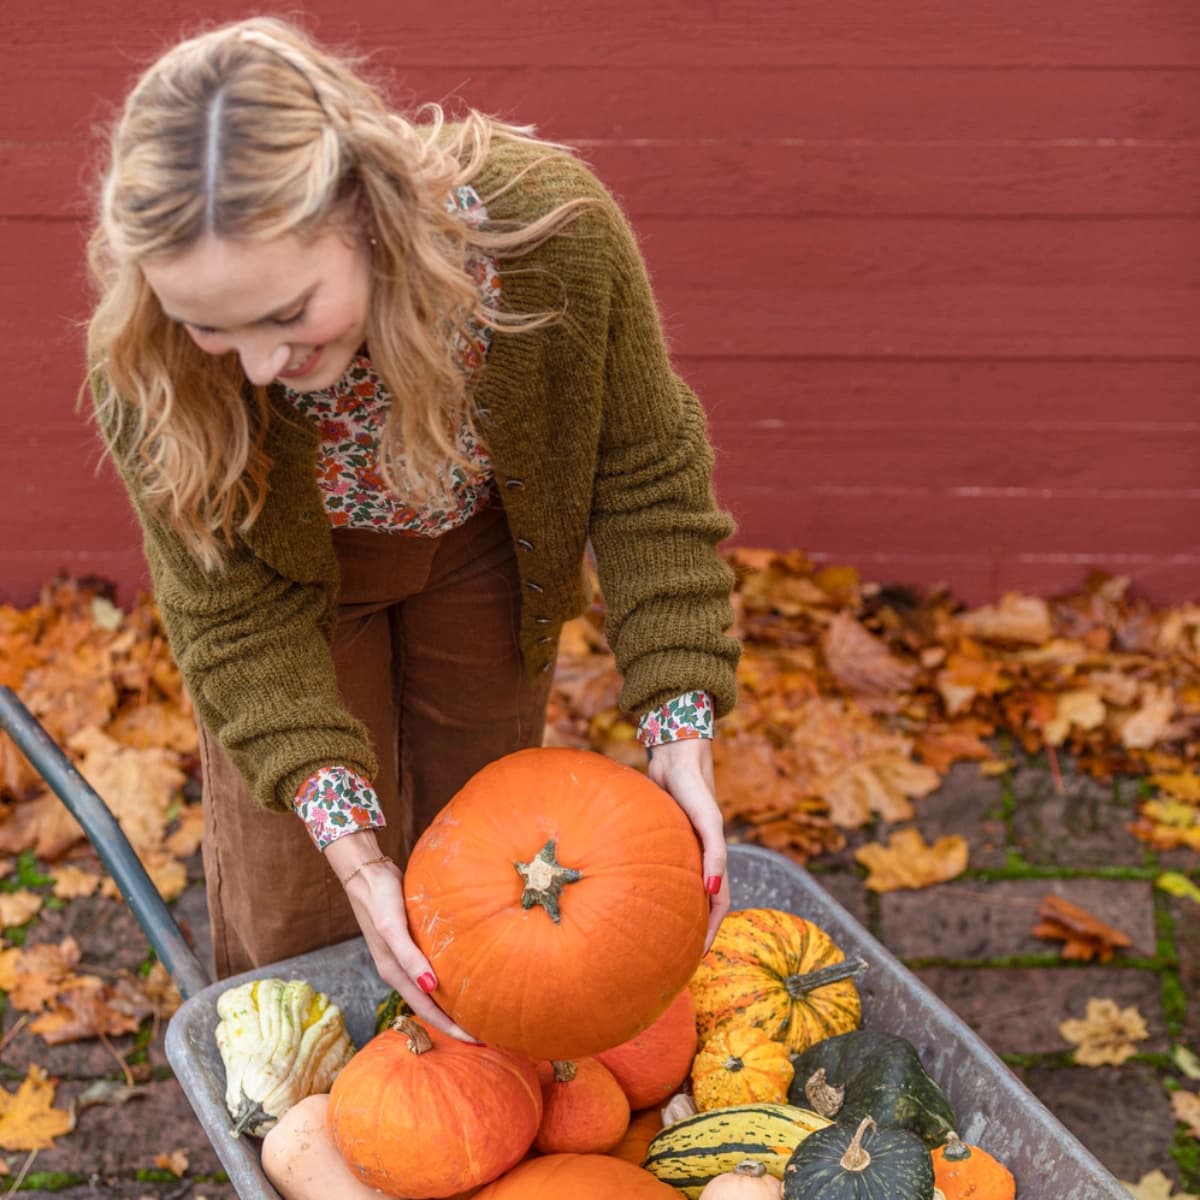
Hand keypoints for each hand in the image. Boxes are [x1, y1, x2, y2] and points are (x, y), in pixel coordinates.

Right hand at [324, 830, 476, 1041]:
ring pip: (431, 990)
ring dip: (452, 1004)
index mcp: (394, 973)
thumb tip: (431, 987)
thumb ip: (409, 956)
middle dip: (455, 1023)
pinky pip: (431, 970)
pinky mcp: (410, 943)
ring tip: (479, 1011)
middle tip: (487, 1034)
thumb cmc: (379, 897)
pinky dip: (448, 980)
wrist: (367, 872)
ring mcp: (404, 958)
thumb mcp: (391, 926)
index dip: (450, 1028)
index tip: (477, 1041)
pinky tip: (464, 976)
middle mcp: (400, 971)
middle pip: (431, 1006)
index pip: (427, 1010)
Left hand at [645, 737, 728, 951]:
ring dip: (668, 912)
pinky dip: (650, 888)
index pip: (716, 906)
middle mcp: (697, 858)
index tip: (694, 958)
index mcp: (713, 860)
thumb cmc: (694, 787)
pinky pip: (657, 870)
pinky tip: (626, 896)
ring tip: (648, 936)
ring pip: (676, 889)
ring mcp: (679, 849)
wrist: (675, 755)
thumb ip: (716, 854)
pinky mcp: (660, 838)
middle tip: (668, 957)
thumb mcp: (709, 821)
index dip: (707, 933)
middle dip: (686, 931)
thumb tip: (713, 893)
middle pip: (696, 903)